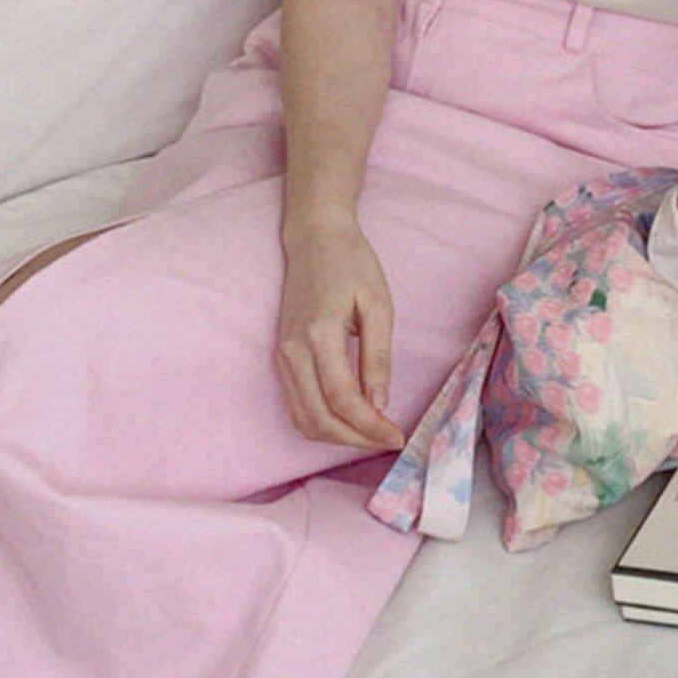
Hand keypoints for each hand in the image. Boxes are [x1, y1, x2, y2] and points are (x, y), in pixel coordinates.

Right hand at [277, 222, 405, 449]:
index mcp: (318, 334)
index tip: (397, 436)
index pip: (342, 399)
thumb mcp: (378, 306)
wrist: (315, 237)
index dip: (370, 426)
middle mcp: (292, 350)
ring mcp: (282, 354)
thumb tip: (379, 404)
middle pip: (318, 419)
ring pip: (303, 418)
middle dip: (355, 439)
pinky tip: (349, 419)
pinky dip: (321, 421)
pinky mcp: (281, 355)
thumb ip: (378, 357)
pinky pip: (297, 404)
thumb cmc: (352, 264)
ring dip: (337, 436)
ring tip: (371, 433)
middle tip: (387, 439)